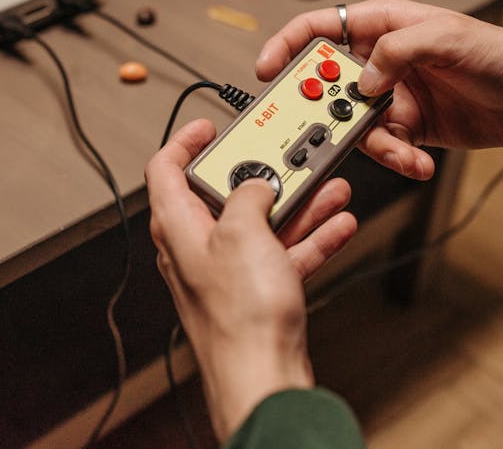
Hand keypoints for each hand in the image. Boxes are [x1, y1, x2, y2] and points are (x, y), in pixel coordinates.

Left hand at [146, 118, 356, 440]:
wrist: (262, 378)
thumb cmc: (238, 315)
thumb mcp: (242, 231)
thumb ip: (247, 195)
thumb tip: (257, 184)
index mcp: (177, 226)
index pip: (165, 169)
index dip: (184, 141)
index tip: (208, 126)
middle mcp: (196, 247)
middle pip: (224, 193)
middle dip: (262, 172)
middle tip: (288, 155)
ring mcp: (227, 272)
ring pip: (261, 223)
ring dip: (296, 202)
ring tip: (328, 184)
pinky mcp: (256, 294)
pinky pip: (283, 254)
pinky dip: (309, 238)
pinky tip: (337, 224)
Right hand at [256, 0, 502, 176]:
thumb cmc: (499, 54)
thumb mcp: (447, 37)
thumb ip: (396, 50)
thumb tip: (360, 80)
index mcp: (380, 24)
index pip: (318, 29)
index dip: (286, 46)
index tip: (267, 70)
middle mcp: (378, 60)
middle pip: (325, 82)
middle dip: (323, 108)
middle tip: (329, 126)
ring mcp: (388, 95)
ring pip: (351, 123)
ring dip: (373, 143)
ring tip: (404, 151)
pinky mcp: (403, 127)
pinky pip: (381, 146)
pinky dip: (396, 157)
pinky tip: (418, 161)